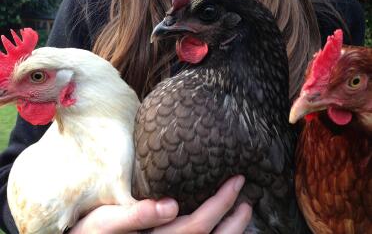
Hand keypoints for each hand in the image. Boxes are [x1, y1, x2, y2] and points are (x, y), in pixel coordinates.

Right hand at [69, 175, 251, 233]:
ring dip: (230, 232)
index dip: (221, 204)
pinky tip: (221, 229)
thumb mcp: (105, 221)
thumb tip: (171, 205)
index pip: (198, 224)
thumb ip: (136, 215)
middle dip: (234, 221)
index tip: (237, 181)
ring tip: (243, 214)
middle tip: (248, 200)